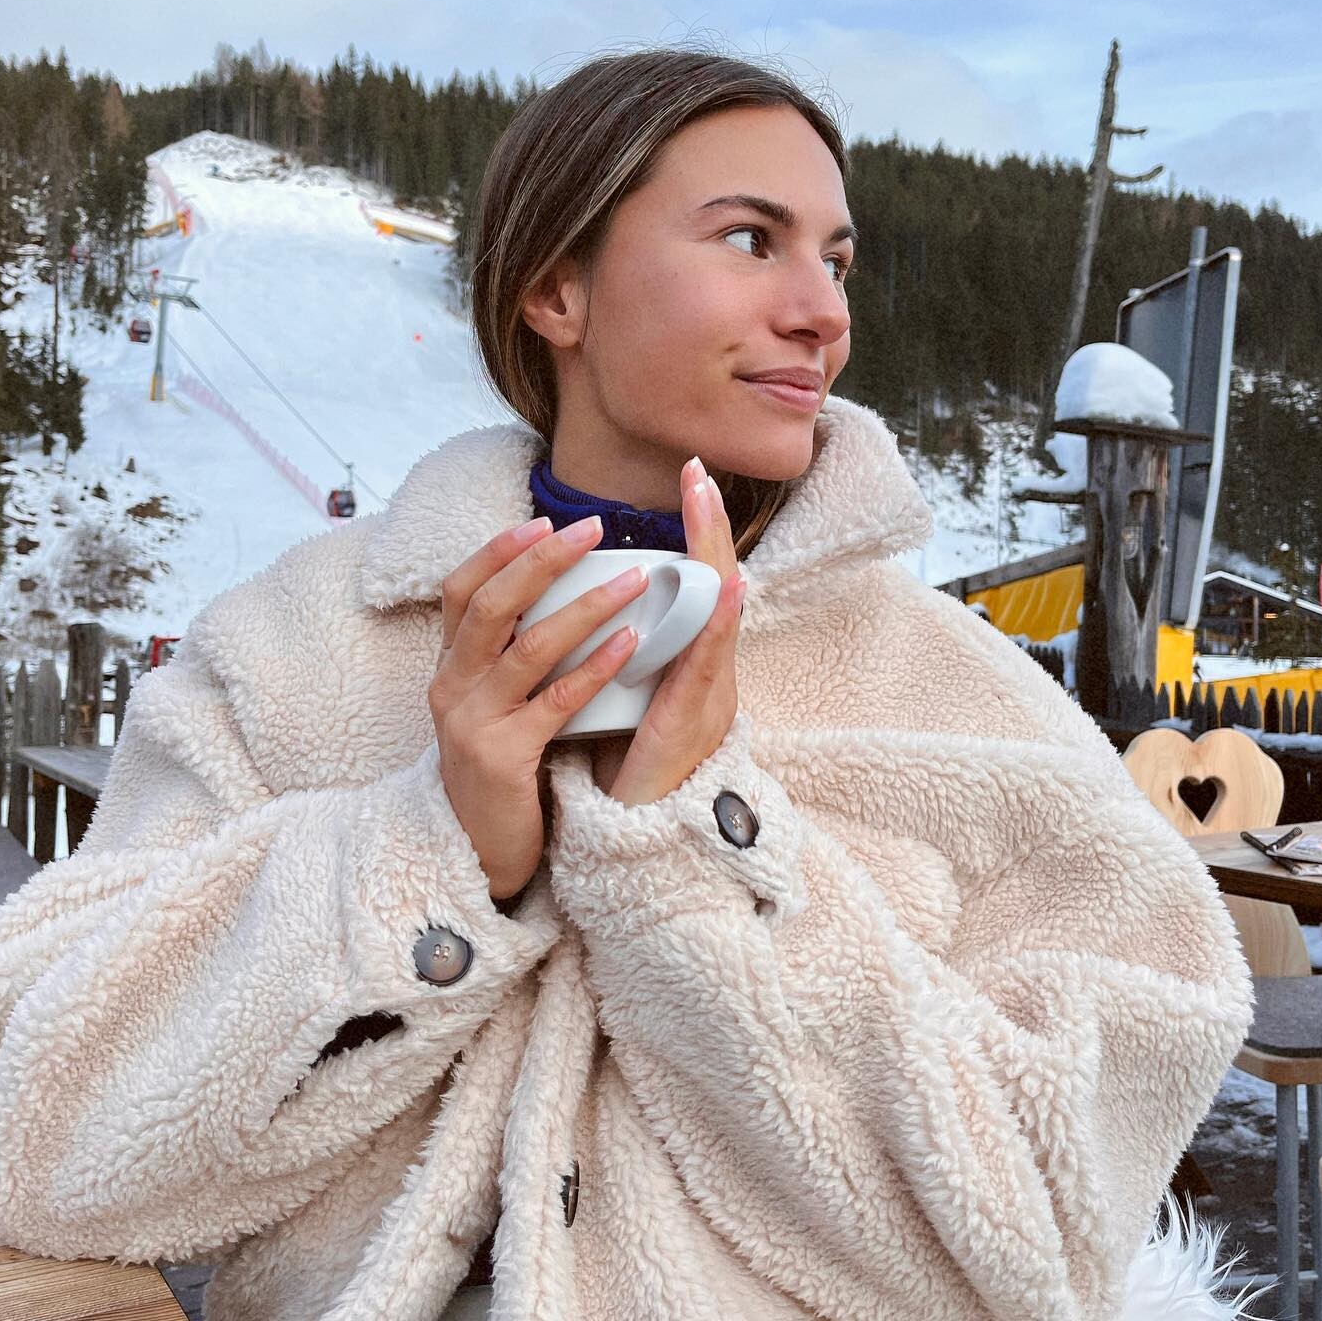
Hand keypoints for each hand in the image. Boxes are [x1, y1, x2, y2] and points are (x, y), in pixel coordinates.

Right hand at [430, 513, 650, 901]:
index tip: (544, 520)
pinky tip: (631, 643)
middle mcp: (452, 688)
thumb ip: (509, 658)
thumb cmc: (501, 771)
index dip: (499, 551)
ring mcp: (472, 722)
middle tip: (594, 529)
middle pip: (492, 604)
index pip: (461, 590)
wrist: (479, 852)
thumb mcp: (491, 706)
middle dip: (543, 560)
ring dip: (584, 606)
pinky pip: (555, 702)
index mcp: (450, 669)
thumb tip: (556, 595)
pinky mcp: (502, 758)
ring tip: (634, 580)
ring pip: (527, 647)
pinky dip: (595, 667)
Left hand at [592, 457, 745, 805]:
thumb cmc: (626, 775)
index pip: (693, 589)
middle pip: (714, 589)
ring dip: (716, 557)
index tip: (689, 484)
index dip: (694, 537)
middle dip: (709, 529)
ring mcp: (705, 700)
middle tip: (699, 473)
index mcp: (686, 669)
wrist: (637, 847)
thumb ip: (624, 658)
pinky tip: (722, 591)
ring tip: (708, 506)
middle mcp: (705, 678)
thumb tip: (599, 611)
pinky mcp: (692, 727)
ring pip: (716, 617)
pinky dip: (716, 625)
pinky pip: (705, 668)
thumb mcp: (626, 703)